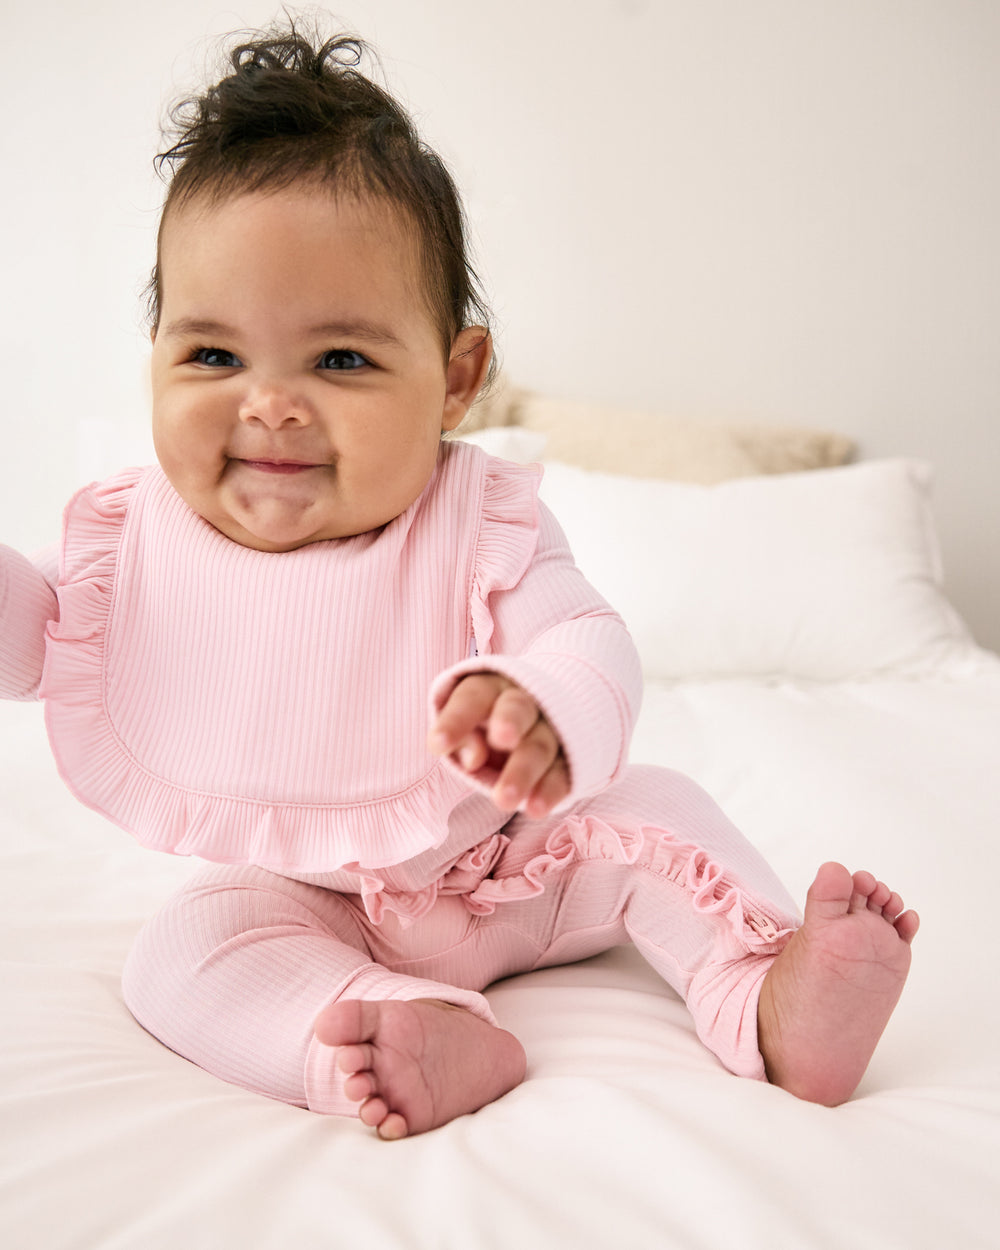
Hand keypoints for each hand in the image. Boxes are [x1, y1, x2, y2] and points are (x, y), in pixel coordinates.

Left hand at [428, 674, 569, 818]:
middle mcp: (526, 702)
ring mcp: (553, 729)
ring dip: (524, 771)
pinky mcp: (570, 757)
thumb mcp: (467, 728)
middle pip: (518, 709)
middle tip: (501, 739)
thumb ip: (462, 740)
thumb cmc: (488, 728)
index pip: (473, 697)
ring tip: (504, 800)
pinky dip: (550, 790)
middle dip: (510, 722)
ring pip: (541, 745)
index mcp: (492, 688)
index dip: (457, 719)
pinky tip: (536, 808)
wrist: (540, 722)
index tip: (438, 745)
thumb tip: (472, 759)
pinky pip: (563, 772)